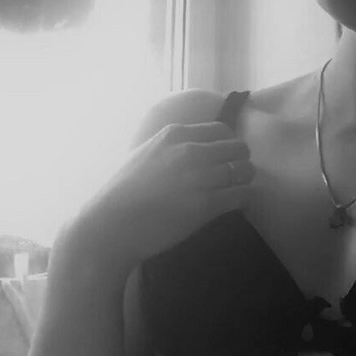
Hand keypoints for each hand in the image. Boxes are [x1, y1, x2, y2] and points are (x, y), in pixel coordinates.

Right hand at [56, 122, 255, 271]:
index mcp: (175, 134)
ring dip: (245, 180)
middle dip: (241, 161)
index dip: (228, 144)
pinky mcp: (206, 204)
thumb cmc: (122, 193)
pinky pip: (242, 195)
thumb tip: (195, 148)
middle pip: (238, 148)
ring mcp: (200, 177)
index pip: (222, 130)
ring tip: (238, 190)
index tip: (226, 157)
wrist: (109, 225)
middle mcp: (191, 150)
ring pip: (245, 170)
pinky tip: (237, 205)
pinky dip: (245, 199)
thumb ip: (171, 147)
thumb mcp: (145, 153)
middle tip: (235, 176)